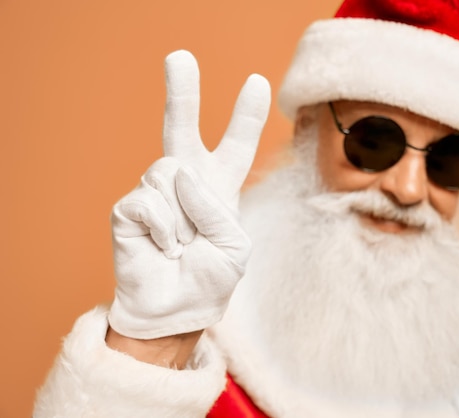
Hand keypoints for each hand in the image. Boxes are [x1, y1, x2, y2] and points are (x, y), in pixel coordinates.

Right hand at [108, 50, 270, 338]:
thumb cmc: (211, 280)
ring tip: (182, 244)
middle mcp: (186, 182)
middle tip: (179, 57)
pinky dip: (165, 229)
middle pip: (183, 127)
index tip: (256, 82)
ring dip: (185, 217)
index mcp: (219, 188)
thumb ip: (217, 206)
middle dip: (182, 91)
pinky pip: (151, 200)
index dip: (246, 116)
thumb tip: (180, 174)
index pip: (235, 145)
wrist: (177, 311)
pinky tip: (163, 247)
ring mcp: (156, 192)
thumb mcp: (236, 245)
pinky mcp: (130, 207)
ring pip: (170, 172)